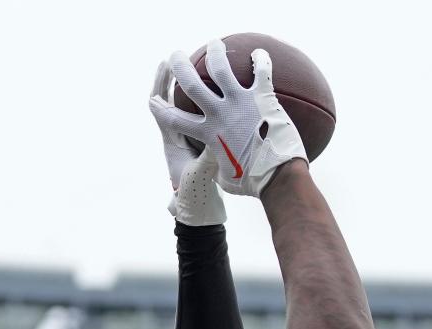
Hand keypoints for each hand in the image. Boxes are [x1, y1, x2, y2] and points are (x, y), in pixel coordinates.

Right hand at [148, 40, 306, 197]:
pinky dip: (261, 60)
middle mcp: (219, 113)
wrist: (277, 176)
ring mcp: (240, 102)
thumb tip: (216, 165)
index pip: (175, 119)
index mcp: (207, 133)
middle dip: (179, 65)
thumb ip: (216, 164)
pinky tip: (259, 52)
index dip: (161, 109)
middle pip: (191, 83)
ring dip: (215, 52)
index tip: (154, 100)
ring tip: (214, 44)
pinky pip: (261, 71)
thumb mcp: (225, 177)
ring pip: (221, 67)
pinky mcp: (262, 96)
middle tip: (177, 55)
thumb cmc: (252, 183)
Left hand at [149, 60, 225, 225]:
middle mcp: (179, 137)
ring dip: (191, 87)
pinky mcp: (206, 144)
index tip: (164, 68)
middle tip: (176, 57)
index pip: (162, 110)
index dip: (160, 88)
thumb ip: (206, 159)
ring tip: (199, 64)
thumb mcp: (201, 176)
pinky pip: (206, 118)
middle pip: (169, 102)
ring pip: (188, 108)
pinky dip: (211, 102)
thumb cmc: (196, 197)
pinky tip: (224, 87)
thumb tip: (216, 142)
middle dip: (170, 79)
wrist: (202, 212)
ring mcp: (191, 140)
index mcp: (172, 143)